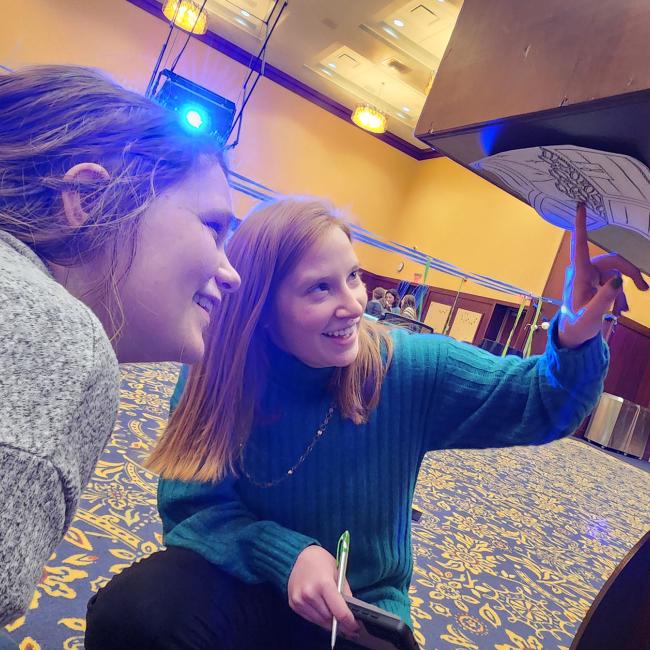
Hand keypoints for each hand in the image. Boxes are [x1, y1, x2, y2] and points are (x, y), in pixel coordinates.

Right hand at [288, 545, 358, 636]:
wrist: (300, 555)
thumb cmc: (322, 562)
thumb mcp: (339, 573)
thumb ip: (345, 593)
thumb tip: (352, 613)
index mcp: (324, 584)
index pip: (340, 612)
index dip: (350, 623)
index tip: (356, 627)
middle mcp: (310, 593)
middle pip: (330, 619)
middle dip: (340, 622)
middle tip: (348, 624)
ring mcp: (300, 600)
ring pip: (320, 621)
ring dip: (329, 622)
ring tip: (336, 618)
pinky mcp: (293, 604)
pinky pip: (310, 618)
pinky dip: (318, 617)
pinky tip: (323, 610)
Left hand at [558, 203, 648, 347]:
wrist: (573, 334)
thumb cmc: (578, 325)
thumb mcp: (592, 316)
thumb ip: (605, 299)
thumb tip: (618, 280)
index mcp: (579, 275)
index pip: (580, 245)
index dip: (580, 225)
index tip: (580, 205)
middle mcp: (584, 271)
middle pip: (613, 262)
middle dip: (631, 274)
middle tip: (644, 289)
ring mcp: (590, 276)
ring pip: (616, 273)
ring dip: (623, 291)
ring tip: (621, 312)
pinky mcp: (595, 281)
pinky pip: (614, 282)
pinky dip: (619, 295)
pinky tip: (618, 311)